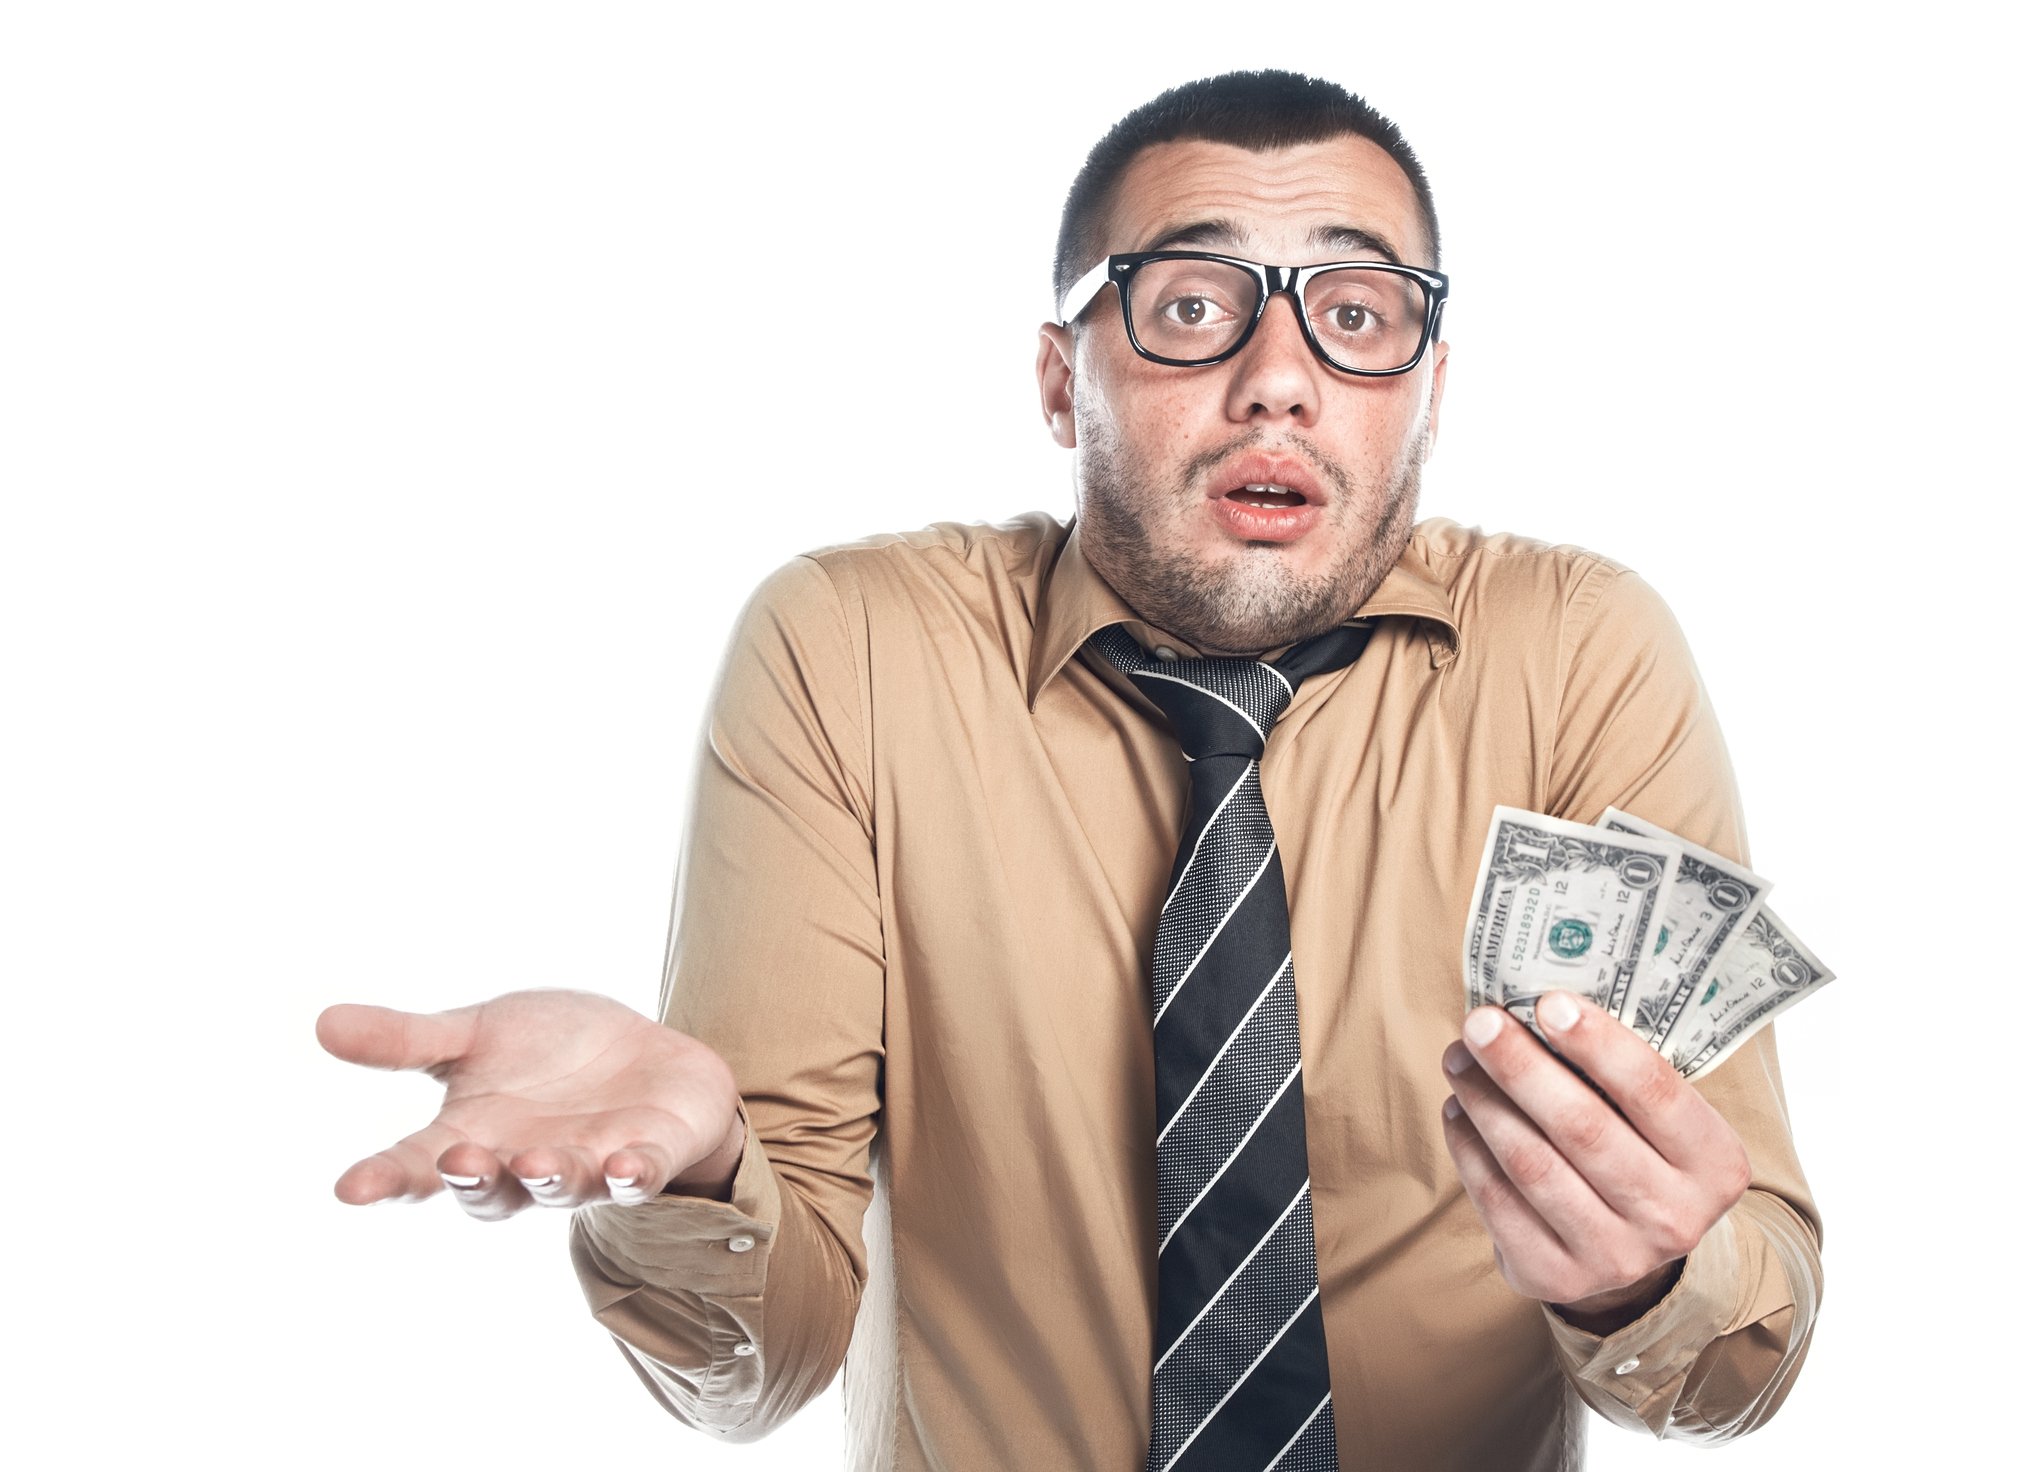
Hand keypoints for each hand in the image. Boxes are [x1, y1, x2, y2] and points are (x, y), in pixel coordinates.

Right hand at [317, 989, 745, 1218]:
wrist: (644, 1058)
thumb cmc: (549, 1052)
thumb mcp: (476, 1034)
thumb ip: (408, 1039)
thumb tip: (322, 1022)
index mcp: (473, 1135)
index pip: (417, 1166)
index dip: (384, 1179)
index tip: (349, 1188)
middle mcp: (523, 1163)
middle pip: (491, 1188)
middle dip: (475, 1177)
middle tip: (457, 1160)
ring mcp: (588, 1165)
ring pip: (564, 1186)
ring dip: (551, 1176)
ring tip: (537, 1161)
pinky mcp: (648, 1157)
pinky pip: (640, 1177)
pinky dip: (633, 1175)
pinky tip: (625, 1166)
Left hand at [1439, 990, 1751, 1330]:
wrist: (1630, 1254)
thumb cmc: (1637, 1154)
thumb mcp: (1658, 1120)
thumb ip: (1618, 1072)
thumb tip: (1535, 1004)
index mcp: (1715, 1164)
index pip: (1655, 1092)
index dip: (1599, 1044)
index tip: (1549, 1002)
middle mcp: (1674, 1217)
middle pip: (1584, 1128)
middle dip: (1523, 1067)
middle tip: (1481, 1022)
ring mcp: (1616, 1256)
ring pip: (1533, 1166)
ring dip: (1486, 1102)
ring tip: (1458, 1058)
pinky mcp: (1556, 1276)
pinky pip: (1499, 1202)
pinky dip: (1469, 1148)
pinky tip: (1458, 1109)